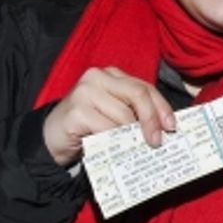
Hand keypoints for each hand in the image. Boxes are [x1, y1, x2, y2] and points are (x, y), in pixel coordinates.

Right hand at [42, 67, 175, 167]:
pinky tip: (115, 147)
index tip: (172, 126)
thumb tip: (164, 126)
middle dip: (152, 119)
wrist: (51, 138)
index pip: (144, 87)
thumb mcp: (114, 114)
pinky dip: (114, 140)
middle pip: (138, 94)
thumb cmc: (88, 126)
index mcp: (112, 75)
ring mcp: (84, 91)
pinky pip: (106, 128)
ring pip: (123, 114)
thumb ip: (134, 112)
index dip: (162, 107)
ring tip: (137, 147)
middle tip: (157, 141)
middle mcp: (98, 77)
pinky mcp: (76, 110)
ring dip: (133, 134)